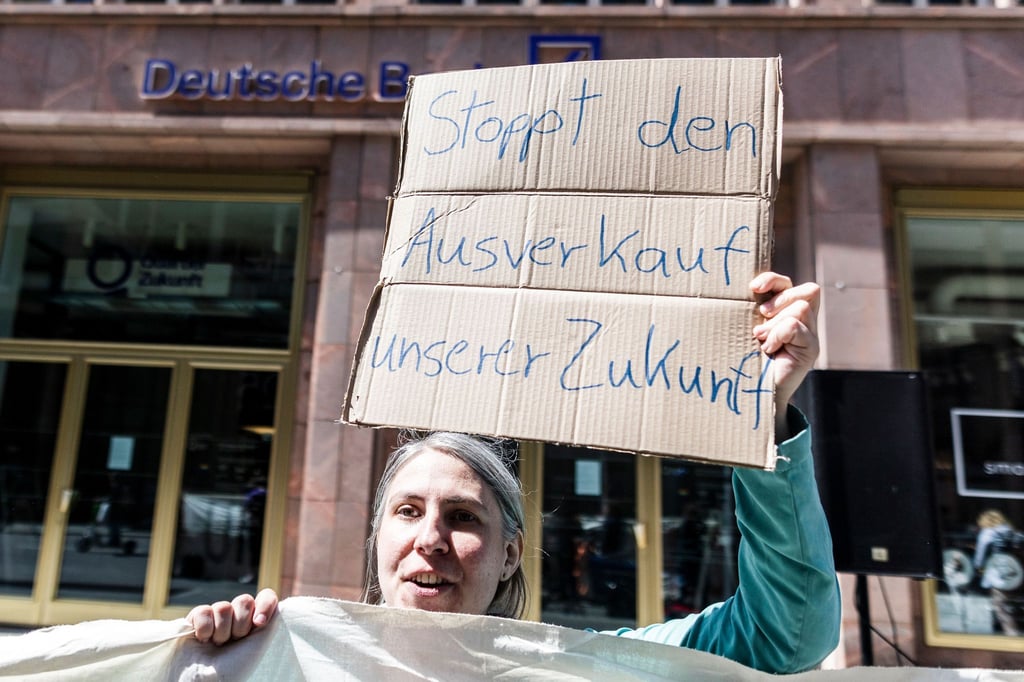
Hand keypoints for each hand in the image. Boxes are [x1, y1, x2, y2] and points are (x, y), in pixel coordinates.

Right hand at [186, 588, 278, 644]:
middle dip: (240, 624)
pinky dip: (204, 628)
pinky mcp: (195, 620)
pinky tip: (202, 641)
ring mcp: (216, 618)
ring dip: (221, 630)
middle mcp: (236, 619)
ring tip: (216, 646)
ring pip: (223, 606)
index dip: (264, 604)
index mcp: (254, 624)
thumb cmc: (234, 667)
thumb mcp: (259, 643)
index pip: (265, 597)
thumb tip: (272, 599)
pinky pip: (203, 610)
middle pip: (244, 600)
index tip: (259, 623)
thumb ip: (271, 619)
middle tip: (233, 642)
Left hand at [749, 272, 819, 437]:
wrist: (752, 392)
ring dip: (775, 322)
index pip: (789, 284)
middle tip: (761, 316)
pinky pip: (795, 327)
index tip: (753, 288)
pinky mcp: (811, 349)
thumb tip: (746, 290)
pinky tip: (768, 349)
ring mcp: (810, 335)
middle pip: (808, 291)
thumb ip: (753, 311)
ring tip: (761, 339)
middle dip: (781, 299)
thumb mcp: (747, 329)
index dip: (773, 280)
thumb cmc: (744, 359)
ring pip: (801, 308)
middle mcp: (804, 321)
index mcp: (786, 312)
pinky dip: (778, 335)